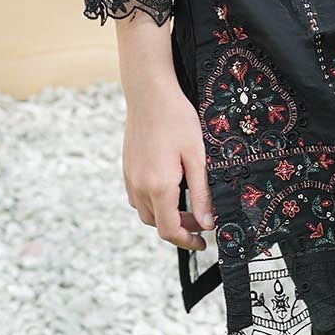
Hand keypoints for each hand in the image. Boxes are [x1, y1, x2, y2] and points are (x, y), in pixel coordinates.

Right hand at [123, 80, 215, 250]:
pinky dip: (153, 202)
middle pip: (157, 224)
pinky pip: (137, 196)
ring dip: (165, 215)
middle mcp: (139, 185)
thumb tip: (207, 223)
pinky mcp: (127, 167)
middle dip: (180, 228)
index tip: (203, 243)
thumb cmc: (176, 118)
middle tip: (201, 219)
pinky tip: (169, 188)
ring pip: (145, 212)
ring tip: (186, 205)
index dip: (187, 242)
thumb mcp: (197, 156)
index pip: (169, 230)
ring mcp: (130, 176)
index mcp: (159, 186)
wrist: (149, 91)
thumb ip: (202, 193)